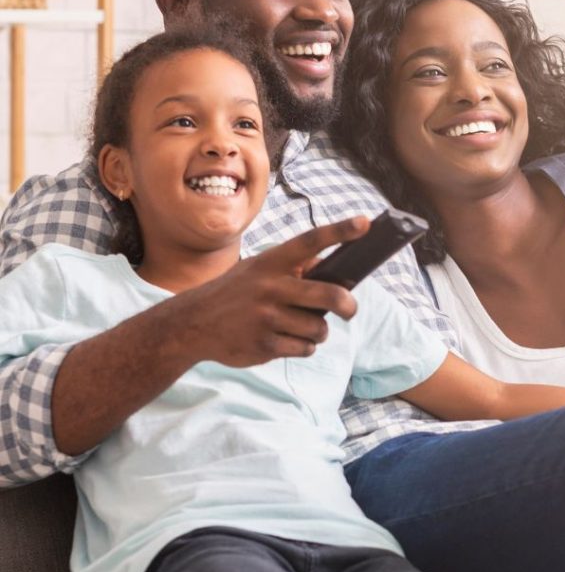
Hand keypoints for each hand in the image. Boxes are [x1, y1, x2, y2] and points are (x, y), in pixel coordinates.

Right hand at [175, 217, 369, 367]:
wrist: (192, 323)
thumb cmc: (237, 293)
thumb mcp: (259, 270)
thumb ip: (293, 269)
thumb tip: (336, 270)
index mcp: (271, 262)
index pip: (310, 241)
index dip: (340, 231)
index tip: (365, 223)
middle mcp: (270, 287)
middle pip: (330, 296)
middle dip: (348, 306)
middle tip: (350, 309)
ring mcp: (267, 317)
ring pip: (319, 328)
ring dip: (318, 331)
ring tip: (300, 326)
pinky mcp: (264, 344)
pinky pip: (305, 348)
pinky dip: (303, 346)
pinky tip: (284, 340)